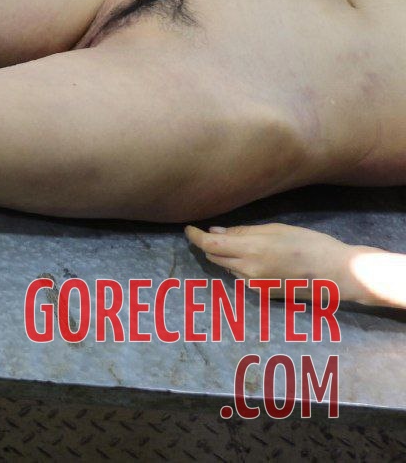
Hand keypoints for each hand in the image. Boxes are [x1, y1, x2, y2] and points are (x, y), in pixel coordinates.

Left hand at [184, 223, 360, 301]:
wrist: (337, 275)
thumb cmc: (310, 244)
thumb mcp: (276, 229)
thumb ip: (243, 232)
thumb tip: (215, 231)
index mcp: (251, 250)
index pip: (209, 245)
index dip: (194, 237)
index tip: (187, 228)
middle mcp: (247, 271)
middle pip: (215, 257)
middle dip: (209, 245)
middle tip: (210, 232)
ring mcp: (254, 286)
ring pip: (228, 267)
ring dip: (227, 256)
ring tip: (243, 243)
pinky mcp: (262, 295)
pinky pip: (242, 277)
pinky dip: (241, 266)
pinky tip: (260, 259)